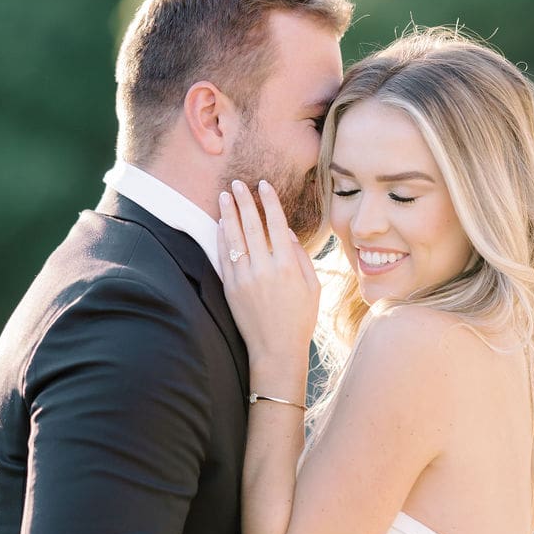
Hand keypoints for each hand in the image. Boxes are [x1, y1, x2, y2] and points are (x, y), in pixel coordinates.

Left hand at [218, 180, 320, 374]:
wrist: (275, 350)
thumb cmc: (299, 319)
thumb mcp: (312, 287)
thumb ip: (300, 256)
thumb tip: (284, 231)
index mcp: (288, 266)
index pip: (276, 224)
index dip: (269, 201)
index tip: (263, 184)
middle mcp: (265, 269)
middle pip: (252, 225)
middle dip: (244, 201)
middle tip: (238, 183)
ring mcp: (245, 278)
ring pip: (234, 238)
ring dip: (229, 214)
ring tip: (224, 196)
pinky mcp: (231, 288)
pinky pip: (224, 257)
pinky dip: (221, 238)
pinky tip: (220, 224)